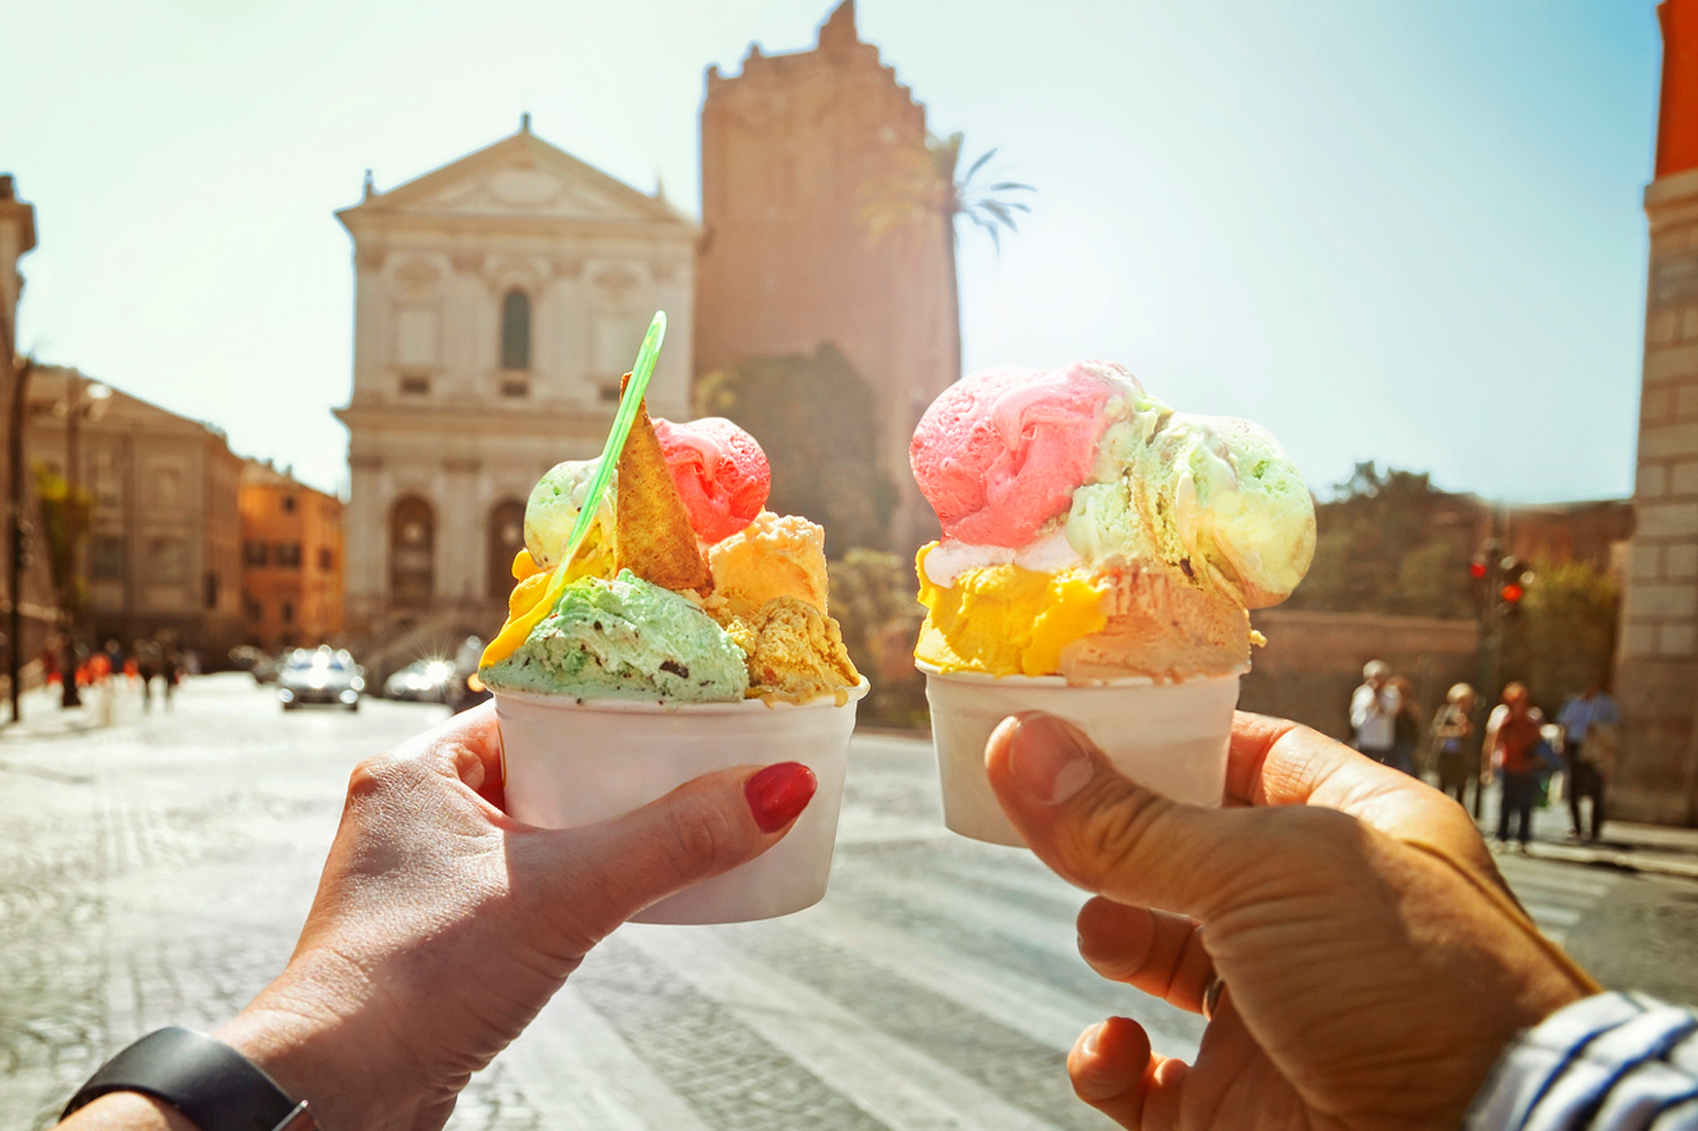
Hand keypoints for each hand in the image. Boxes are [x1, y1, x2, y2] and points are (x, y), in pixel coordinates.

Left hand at [64, 703, 815, 1130]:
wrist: (338, 1097)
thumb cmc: (417, 981)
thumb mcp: (568, 894)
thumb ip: (676, 840)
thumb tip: (781, 787)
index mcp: (417, 770)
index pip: (533, 708)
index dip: (609, 704)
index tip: (679, 704)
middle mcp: (410, 815)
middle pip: (543, 768)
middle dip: (616, 774)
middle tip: (693, 766)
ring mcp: (418, 879)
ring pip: (534, 832)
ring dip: (597, 833)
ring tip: (671, 828)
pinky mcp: (435, 938)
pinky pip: (523, 886)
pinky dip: (573, 886)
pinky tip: (617, 898)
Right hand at [986, 711, 1595, 1130]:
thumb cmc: (1416, 990)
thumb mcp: (1265, 873)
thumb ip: (1133, 821)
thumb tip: (1018, 744)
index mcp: (1355, 833)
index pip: (1247, 755)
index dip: (1165, 736)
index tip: (1077, 721)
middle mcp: (1316, 919)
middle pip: (1185, 854)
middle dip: (1117, 841)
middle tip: (1055, 823)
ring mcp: (1275, 1016)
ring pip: (1157, 955)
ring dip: (1110, 935)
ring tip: (1107, 936)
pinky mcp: (1237, 1108)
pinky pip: (1144, 1079)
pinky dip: (1110, 1062)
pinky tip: (1116, 1050)